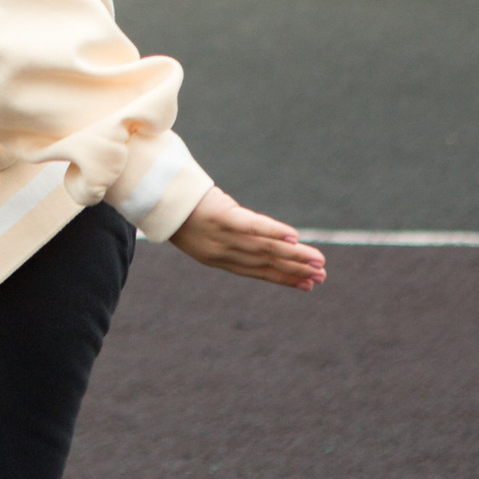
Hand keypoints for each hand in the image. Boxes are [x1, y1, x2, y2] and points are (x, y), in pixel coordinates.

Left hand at [171, 186, 327, 290]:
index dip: (284, 279)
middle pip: (264, 262)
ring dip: (293, 255)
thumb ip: (232, 241)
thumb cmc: (183, 210)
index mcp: (216, 258)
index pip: (256, 272)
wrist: (157, 194)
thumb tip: (261, 244)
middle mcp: (220, 251)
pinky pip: (251, 226)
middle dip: (295, 270)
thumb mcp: (205, 231)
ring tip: (317, 261)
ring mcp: (221, 235)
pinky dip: (272, 232)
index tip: (308, 285)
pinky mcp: (220, 216)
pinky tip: (294, 237)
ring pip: (263, 248)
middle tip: (321, 276)